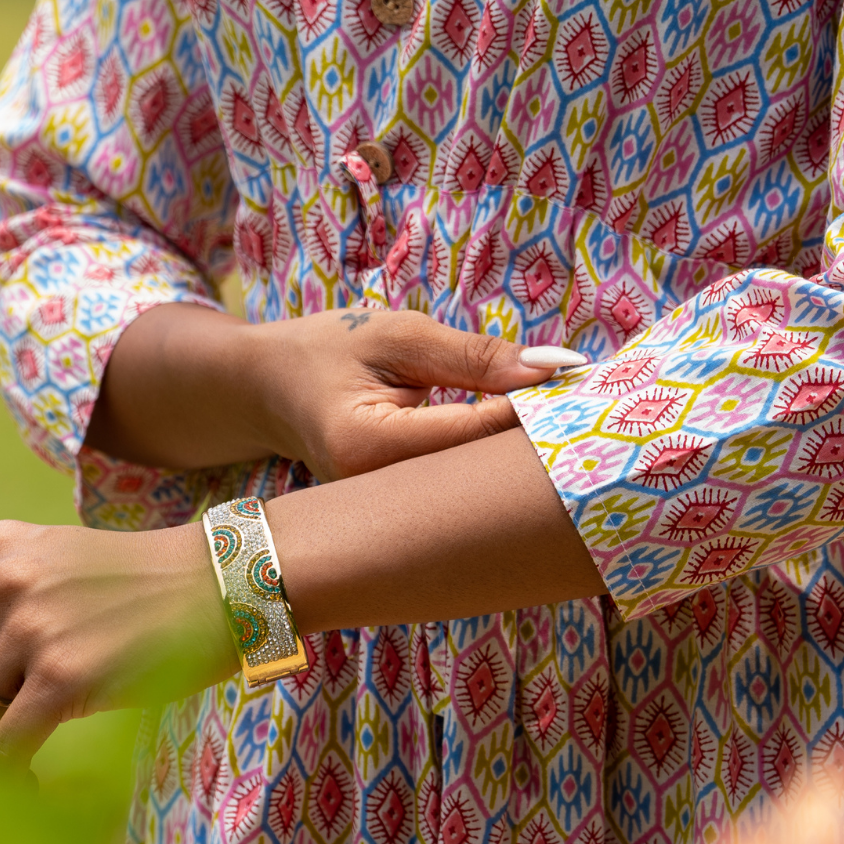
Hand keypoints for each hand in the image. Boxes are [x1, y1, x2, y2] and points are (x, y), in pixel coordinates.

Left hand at [0, 519, 235, 780]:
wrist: (225, 580)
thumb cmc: (152, 580)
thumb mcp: (64, 562)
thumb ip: (10, 597)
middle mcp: (5, 580)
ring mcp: (33, 627)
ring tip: (10, 768)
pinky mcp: (63, 676)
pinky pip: (2, 750)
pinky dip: (8, 778)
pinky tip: (34, 783)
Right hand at [247, 309, 566, 480]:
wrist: (268, 387)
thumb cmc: (328, 347)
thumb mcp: (398, 334)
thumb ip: (473, 355)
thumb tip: (551, 367)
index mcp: (369, 446)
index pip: (473, 435)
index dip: (528, 410)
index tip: (574, 386)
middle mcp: (376, 492)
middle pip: (477, 476)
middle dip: (528, 441)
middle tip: (573, 405)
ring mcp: (384, 508)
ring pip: (469, 487)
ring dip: (509, 452)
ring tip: (547, 418)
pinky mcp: (395, 508)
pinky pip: (453, 488)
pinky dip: (484, 462)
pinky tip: (510, 439)